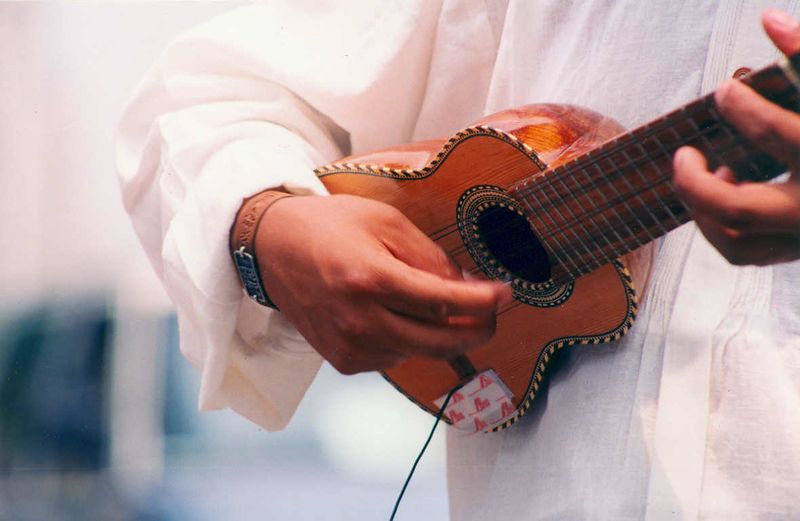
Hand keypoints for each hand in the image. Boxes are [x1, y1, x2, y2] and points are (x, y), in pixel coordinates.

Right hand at [255, 194, 511, 373]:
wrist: (273, 248)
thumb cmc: (330, 227)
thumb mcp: (385, 222)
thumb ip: (429, 257)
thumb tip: (468, 287)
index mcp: (370, 279)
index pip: (443, 302)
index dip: (483, 302)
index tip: (506, 295)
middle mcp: (360, 321)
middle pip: (439, 341)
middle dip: (476, 329)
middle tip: (491, 313)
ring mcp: (350, 346)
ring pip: (419, 351)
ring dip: (438, 332)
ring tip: (429, 301)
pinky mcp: (343, 361)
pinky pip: (396, 358)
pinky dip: (408, 340)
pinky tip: (395, 315)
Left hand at [673, 9, 799, 265]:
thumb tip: (769, 20)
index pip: (779, 134)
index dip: (741, 107)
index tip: (725, 91)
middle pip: (738, 209)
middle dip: (694, 182)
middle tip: (684, 153)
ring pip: (737, 244)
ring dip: (704, 210)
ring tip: (712, 170)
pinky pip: (749, 252)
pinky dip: (724, 225)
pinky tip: (731, 186)